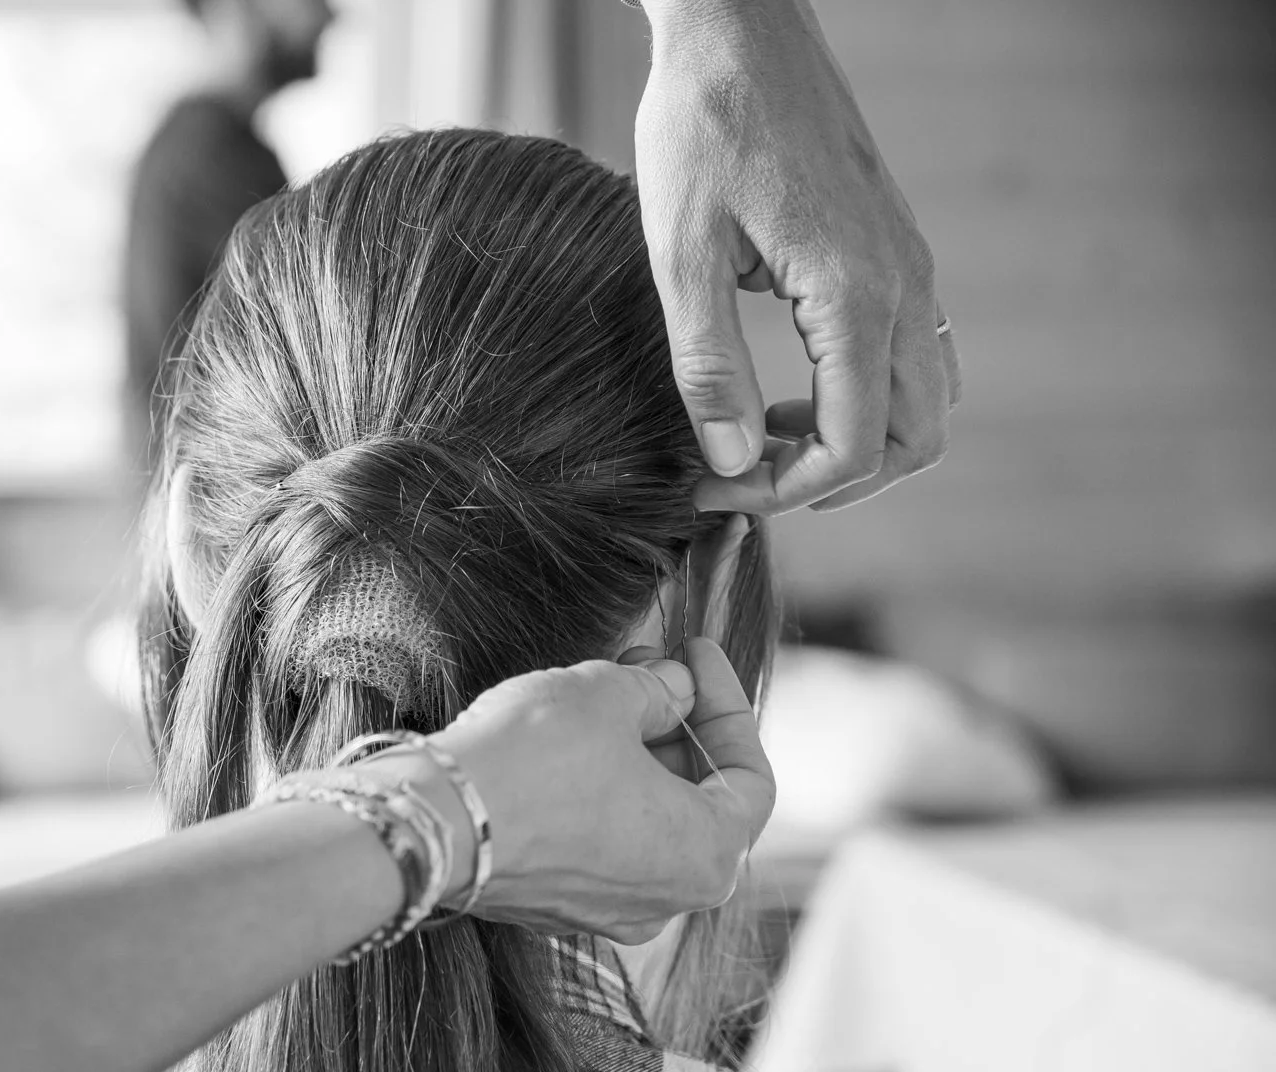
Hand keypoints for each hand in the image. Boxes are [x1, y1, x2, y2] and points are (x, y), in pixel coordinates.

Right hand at [413, 638, 774, 944]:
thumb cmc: (533, 761)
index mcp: (709, 856)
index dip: (727, 704)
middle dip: (675, 724)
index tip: (696, 654)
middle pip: (696, 800)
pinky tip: (565, 741)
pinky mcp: (552, 906)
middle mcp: (667, 900)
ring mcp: (606, 911)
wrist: (431, 820)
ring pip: (643, 821)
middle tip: (648, 664)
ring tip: (603, 691)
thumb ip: (658, 688)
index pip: (749, 776)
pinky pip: (595, 842)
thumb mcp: (607, 695)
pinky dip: (594, 792)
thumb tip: (673, 688)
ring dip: (633, 754)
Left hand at [634, 0, 960, 512]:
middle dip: (834, 479)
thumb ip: (709, 366)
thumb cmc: (702, 127)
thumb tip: (733, 463)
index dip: (783, 491)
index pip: (856, 444)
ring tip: (763, 436)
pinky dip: (861, 394)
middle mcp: (904, 283)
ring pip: (925, 398)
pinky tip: (786, 384)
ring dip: (855, 439)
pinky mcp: (893, 249)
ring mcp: (909, 264)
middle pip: (916, 436)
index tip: (713, 492)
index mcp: (857, 293)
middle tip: (746, 480)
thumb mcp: (681, 253)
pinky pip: (910, 352)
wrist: (738, 30)